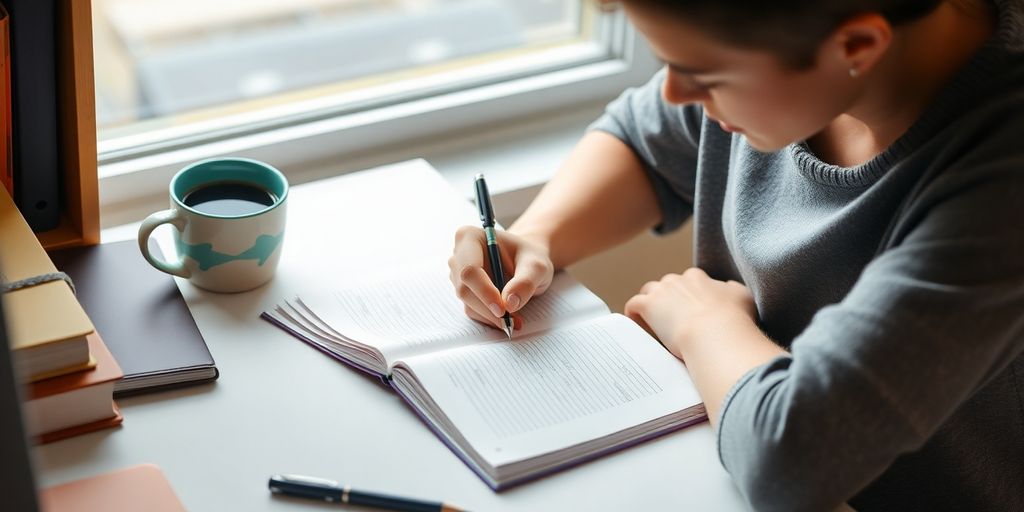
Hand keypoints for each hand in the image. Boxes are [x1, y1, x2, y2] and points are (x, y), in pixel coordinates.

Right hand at [448, 226, 554, 330]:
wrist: (526, 260)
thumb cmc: (529, 257)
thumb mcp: (537, 265)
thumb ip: (526, 282)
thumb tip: (509, 303)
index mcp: (470, 237)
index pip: (470, 269)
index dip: (484, 291)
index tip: (503, 310)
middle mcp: (458, 254)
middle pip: (465, 289)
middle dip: (488, 309)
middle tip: (512, 321)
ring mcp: (457, 273)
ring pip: (468, 302)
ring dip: (490, 316)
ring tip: (515, 320)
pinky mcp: (463, 289)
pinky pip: (472, 309)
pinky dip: (489, 317)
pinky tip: (507, 317)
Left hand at [624, 268, 757, 359]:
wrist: (716, 332)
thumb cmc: (733, 318)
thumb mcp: (743, 296)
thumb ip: (732, 289)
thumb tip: (728, 288)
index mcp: (697, 277)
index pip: (688, 282)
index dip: (687, 297)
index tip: (690, 310)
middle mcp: (677, 280)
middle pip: (667, 286)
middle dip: (668, 300)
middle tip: (673, 319)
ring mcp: (660, 292)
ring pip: (648, 292)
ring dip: (650, 304)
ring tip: (652, 321)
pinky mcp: (648, 305)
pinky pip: (634, 304)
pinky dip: (633, 313)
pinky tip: (636, 323)